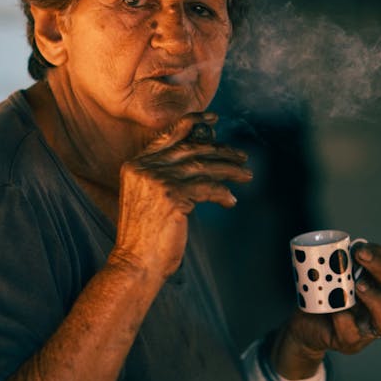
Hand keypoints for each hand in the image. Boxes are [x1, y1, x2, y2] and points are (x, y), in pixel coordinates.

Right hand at [108, 112, 251, 282]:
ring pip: (203, 166)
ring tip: (246, 174)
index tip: (213, 118)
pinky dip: (222, 193)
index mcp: (136, 165)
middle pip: (191, 149)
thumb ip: (165, 175)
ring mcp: (158, 180)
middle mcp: (144, 167)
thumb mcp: (148, 198)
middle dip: (221, 151)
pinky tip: (230, 200)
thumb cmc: (145, 235)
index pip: (168, 136)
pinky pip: (207, 188)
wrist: (135, 262)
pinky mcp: (173, 196)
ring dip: (229, 170)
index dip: (193, 123)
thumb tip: (199, 159)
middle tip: (241, 156)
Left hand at [275, 242, 380, 377]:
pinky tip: (337, 311)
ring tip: (359, 286)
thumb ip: (336, 260)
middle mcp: (380, 308)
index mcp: (377, 287)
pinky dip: (344, 321)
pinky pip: (352, 333)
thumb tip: (336, 246)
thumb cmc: (322, 294)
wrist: (306, 324)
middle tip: (359, 256)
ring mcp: (368, 328)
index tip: (359, 247)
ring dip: (375, 300)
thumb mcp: (329, 273)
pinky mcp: (350, 343)